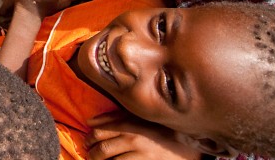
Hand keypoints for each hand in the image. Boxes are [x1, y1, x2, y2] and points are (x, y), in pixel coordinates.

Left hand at [86, 114, 201, 159]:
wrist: (186, 147)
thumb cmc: (158, 130)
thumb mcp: (137, 118)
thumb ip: (113, 118)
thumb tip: (90, 121)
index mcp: (129, 126)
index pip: (98, 133)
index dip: (88, 139)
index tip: (87, 143)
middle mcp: (133, 140)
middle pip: (101, 150)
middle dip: (92, 154)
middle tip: (91, 155)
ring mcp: (140, 156)